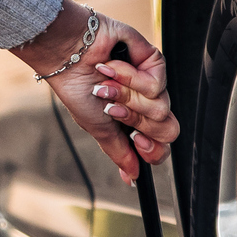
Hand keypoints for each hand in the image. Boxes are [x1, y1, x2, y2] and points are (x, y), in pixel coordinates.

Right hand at [13, 0, 178, 184]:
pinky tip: (111, 68)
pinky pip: (156, 84)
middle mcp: (145, 104)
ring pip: (161, 108)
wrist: (69, 58)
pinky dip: (130, 79)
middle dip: (136, 121)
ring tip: (106, 86)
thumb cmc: (77, 90)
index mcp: (133, 122)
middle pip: (167, 129)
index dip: (152, 149)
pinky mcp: (154, 62)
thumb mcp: (97, 128)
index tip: (135, 141)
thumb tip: (132, 177)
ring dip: (127, 99)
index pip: (160, 145)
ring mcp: (152, 83)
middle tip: (113, 110)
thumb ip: (119, 151)